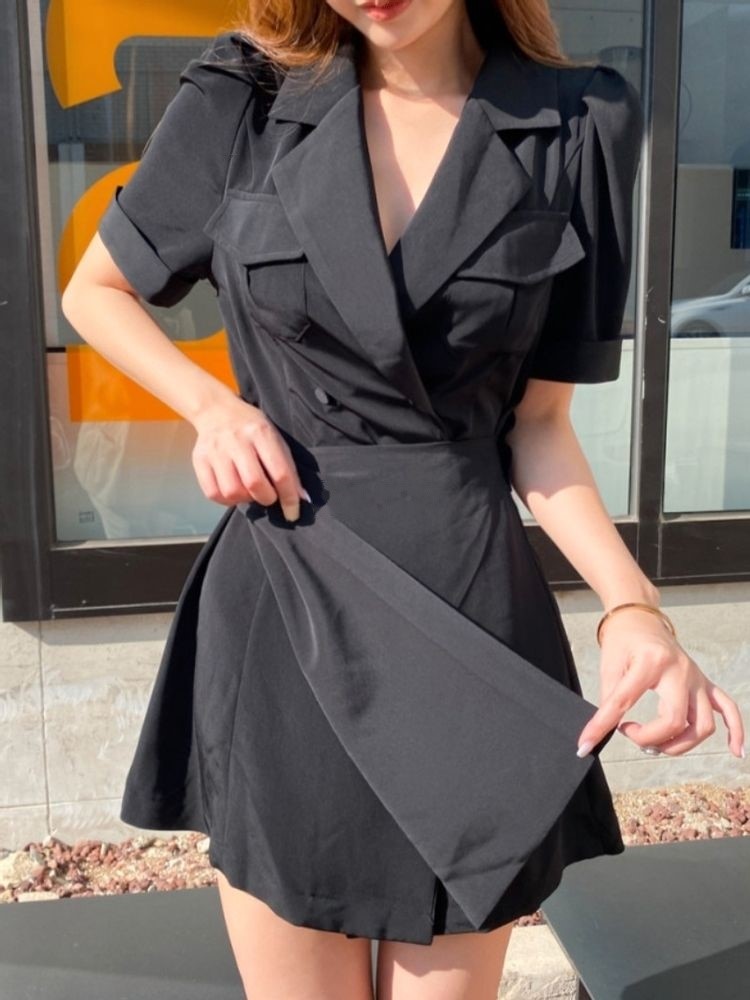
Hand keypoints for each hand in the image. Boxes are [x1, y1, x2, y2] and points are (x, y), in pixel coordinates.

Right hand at [190, 397, 307, 521]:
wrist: (217, 410)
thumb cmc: (252, 427)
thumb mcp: (275, 438)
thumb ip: (288, 467)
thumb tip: (300, 499)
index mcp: (261, 432)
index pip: (280, 472)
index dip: (289, 498)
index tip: (293, 513)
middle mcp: (237, 441)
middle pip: (254, 483)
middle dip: (266, 498)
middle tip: (268, 496)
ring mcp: (215, 451)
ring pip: (232, 492)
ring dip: (245, 499)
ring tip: (249, 491)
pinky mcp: (199, 460)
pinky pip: (213, 493)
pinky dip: (226, 500)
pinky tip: (234, 492)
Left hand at [576, 608, 745, 758]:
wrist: (639, 616)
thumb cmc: (623, 639)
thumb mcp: (609, 666)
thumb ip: (609, 699)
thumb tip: (601, 732)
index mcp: (650, 661)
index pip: (624, 702)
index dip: (602, 726)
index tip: (585, 744)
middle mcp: (679, 670)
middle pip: (675, 720)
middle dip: (649, 738)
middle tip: (629, 732)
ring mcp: (696, 677)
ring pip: (703, 724)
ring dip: (680, 744)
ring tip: (657, 743)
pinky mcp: (704, 682)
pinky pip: (728, 709)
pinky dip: (734, 732)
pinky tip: (734, 751)